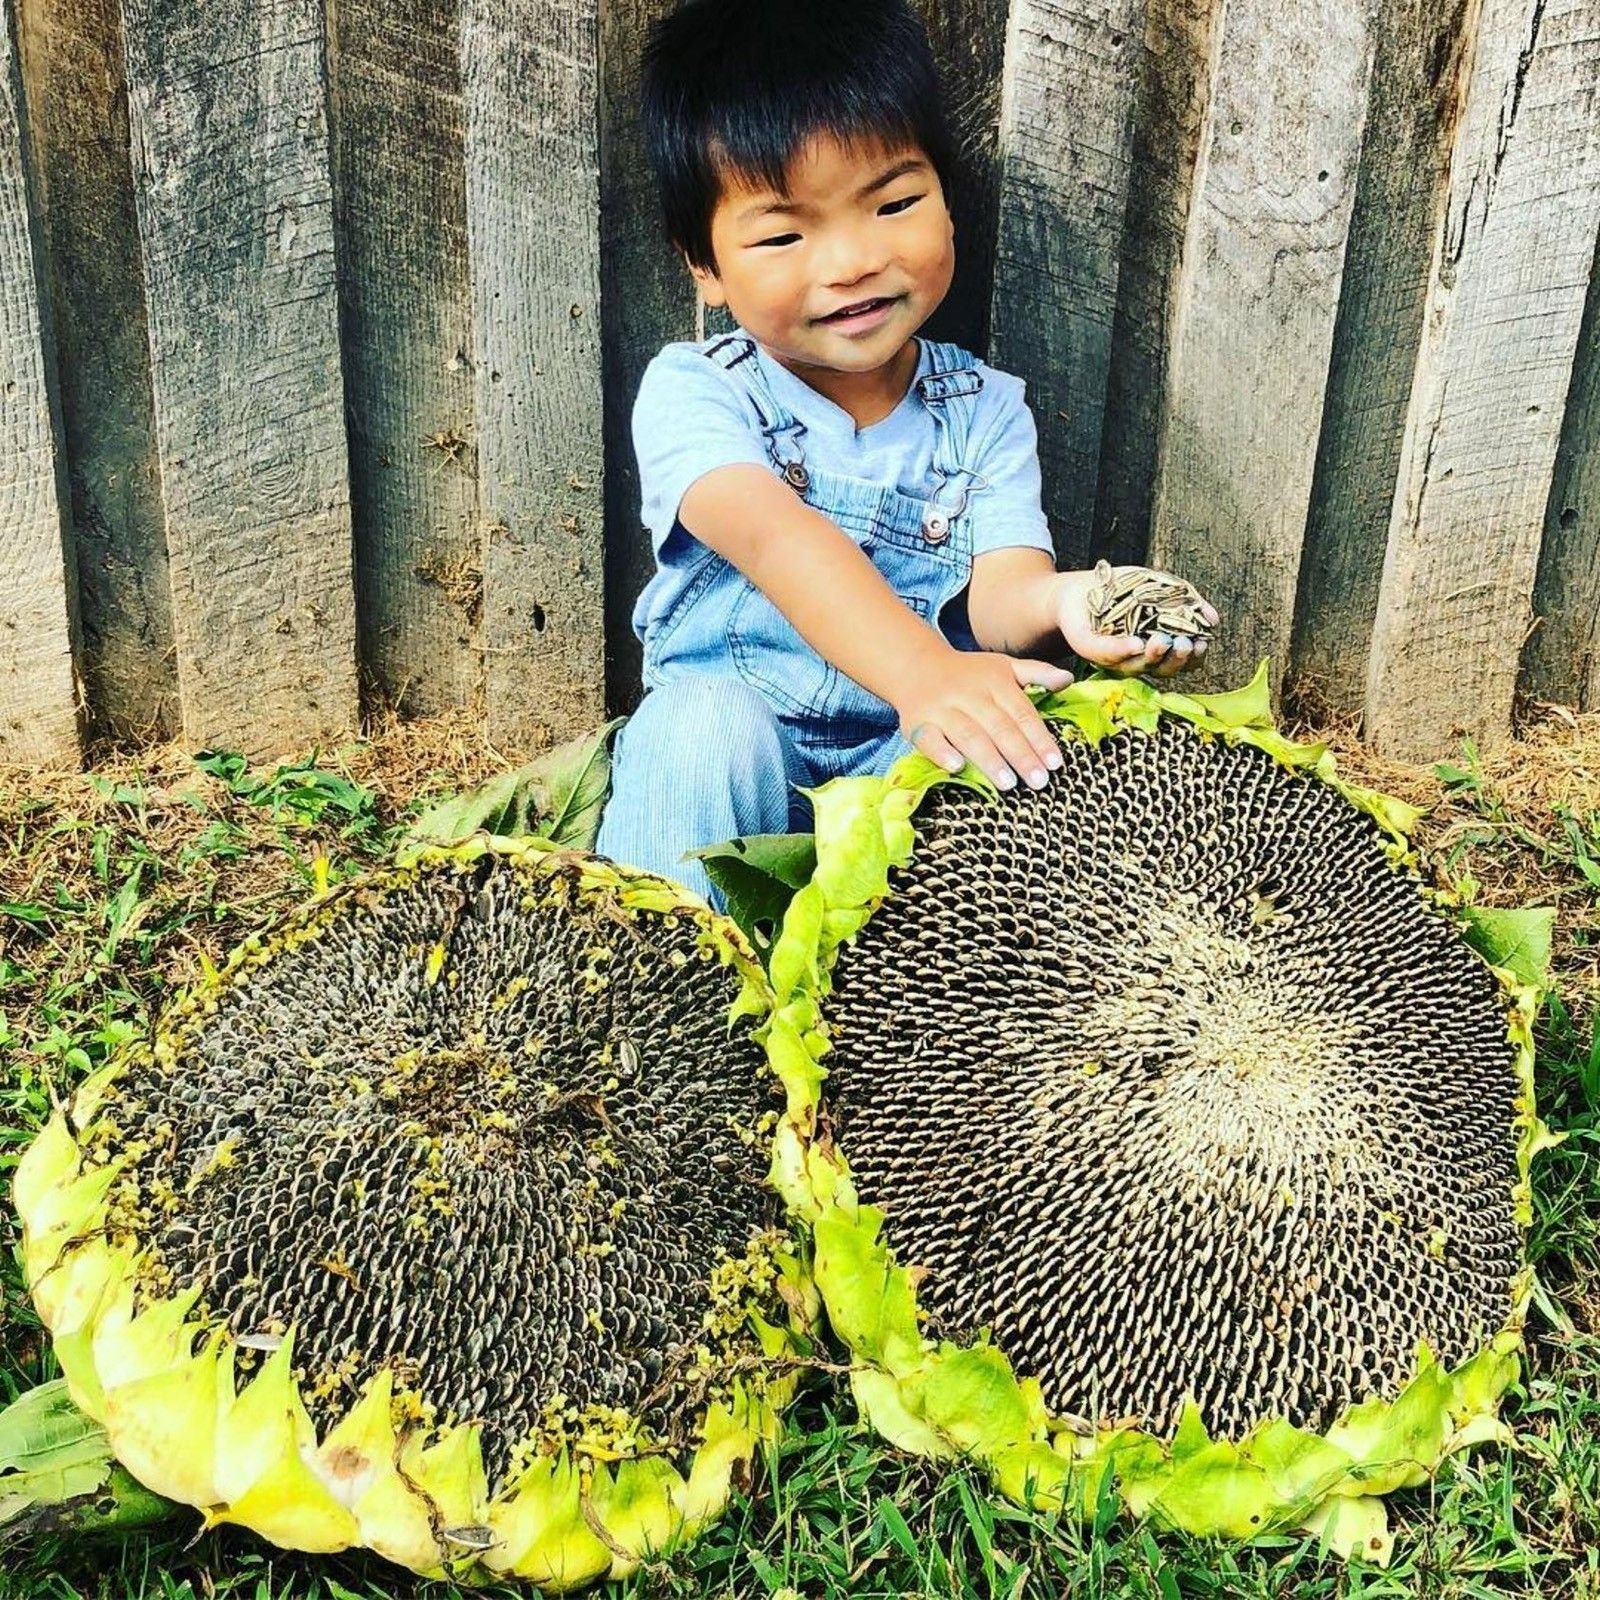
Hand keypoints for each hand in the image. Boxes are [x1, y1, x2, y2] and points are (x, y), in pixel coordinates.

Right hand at [894, 650, 1072, 791]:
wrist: (917, 666)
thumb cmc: (969, 674)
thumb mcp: (1003, 666)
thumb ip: (1036, 673)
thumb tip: (1068, 680)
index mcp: (995, 682)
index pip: (1022, 713)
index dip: (1039, 738)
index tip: (1055, 763)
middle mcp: (969, 694)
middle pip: (999, 727)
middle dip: (1021, 755)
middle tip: (1039, 781)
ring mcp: (942, 709)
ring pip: (968, 735)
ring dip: (989, 759)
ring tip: (1009, 784)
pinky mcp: (917, 723)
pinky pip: (929, 739)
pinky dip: (942, 753)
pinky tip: (957, 768)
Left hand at [1051, 568, 1218, 677]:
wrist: (1081, 587)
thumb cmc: (1124, 588)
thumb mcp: (1160, 587)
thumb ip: (1187, 602)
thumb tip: (1214, 620)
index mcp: (1157, 648)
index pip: (1182, 662)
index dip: (1194, 658)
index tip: (1203, 644)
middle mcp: (1137, 659)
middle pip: (1162, 671)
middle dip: (1176, 659)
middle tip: (1184, 644)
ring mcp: (1113, 657)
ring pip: (1136, 667)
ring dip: (1152, 656)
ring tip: (1161, 641)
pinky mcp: (1088, 648)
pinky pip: (1106, 653)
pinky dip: (1121, 650)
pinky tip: (1136, 643)